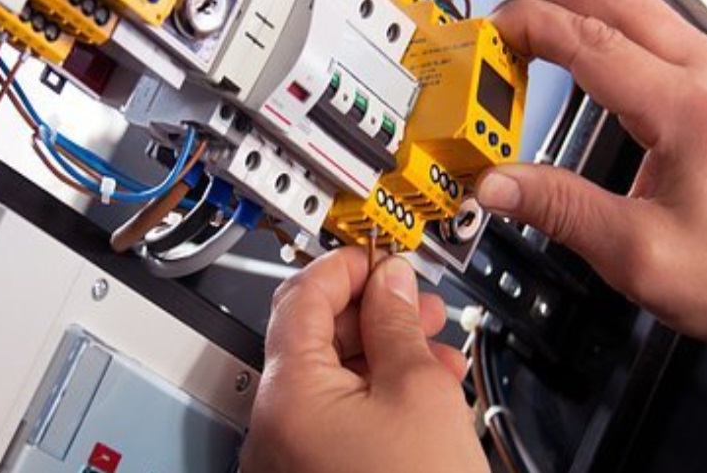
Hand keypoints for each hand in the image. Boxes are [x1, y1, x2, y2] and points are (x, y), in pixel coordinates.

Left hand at [241, 248, 487, 472]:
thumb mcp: (418, 391)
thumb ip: (396, 322)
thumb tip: (389, 280)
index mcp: (286, 394)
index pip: (300, 297)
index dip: (345, 265)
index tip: (377, 255)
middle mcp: (274, 426)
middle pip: (313, 336)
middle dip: (371, 311)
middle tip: (414, 299)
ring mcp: (291, 457)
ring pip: (332, 378)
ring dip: (382, 352)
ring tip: (433, 346)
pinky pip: (338, 418)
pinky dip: (377, 395)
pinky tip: (424, 391)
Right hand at [481, 0, 706, 379]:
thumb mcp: (636, 253)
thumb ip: (557, 209)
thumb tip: (494, 181)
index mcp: (689, 111)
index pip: (588, 38)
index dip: (525, 28)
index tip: (483, 37)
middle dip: (541, 3)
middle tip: (494, 33)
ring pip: (629, 3)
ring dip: (567, 11)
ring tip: (520, 44)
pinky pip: (644, 29)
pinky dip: (593, 29)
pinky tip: (566, 56)